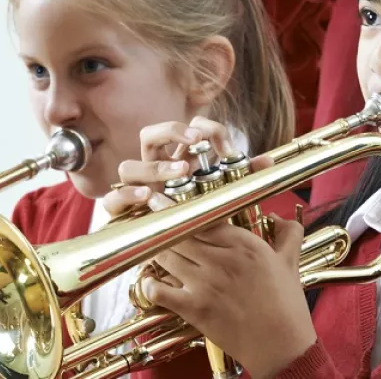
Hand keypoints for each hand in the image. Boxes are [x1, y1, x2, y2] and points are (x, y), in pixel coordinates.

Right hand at [104, 116, 273, 214]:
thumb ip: (243, 176)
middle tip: (197, 141)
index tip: (227, 146)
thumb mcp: (223, 193)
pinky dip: (129, 195)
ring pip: (129, 166)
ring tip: (179, 171)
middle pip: (150, 135)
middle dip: (171, 132)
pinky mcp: (122, 210)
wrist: (177, 252)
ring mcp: (135, 187)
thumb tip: (267, 161)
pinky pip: (113, 199)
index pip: (187, 128)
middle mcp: (154, 167)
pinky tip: (149, 196)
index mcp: (178, 157)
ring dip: (155, 167)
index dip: (207, 129)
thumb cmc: (200, 215)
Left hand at [142, 219, 314, 378]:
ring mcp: (205, 283)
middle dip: (163, 229)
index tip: (167, 206)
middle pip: (179, 234)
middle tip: (152, 225)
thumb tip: (277, 217)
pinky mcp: (193, 307)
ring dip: (155, 253)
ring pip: (166, 257)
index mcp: (245, 245)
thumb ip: (288, 234)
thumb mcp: (291, 262)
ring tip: (151, 251)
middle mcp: (222, 259)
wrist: (280, 344)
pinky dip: (150, 285)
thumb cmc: (286, 305)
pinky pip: (158, 290)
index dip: (180, 211)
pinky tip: (152, 283)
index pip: (203, 218)